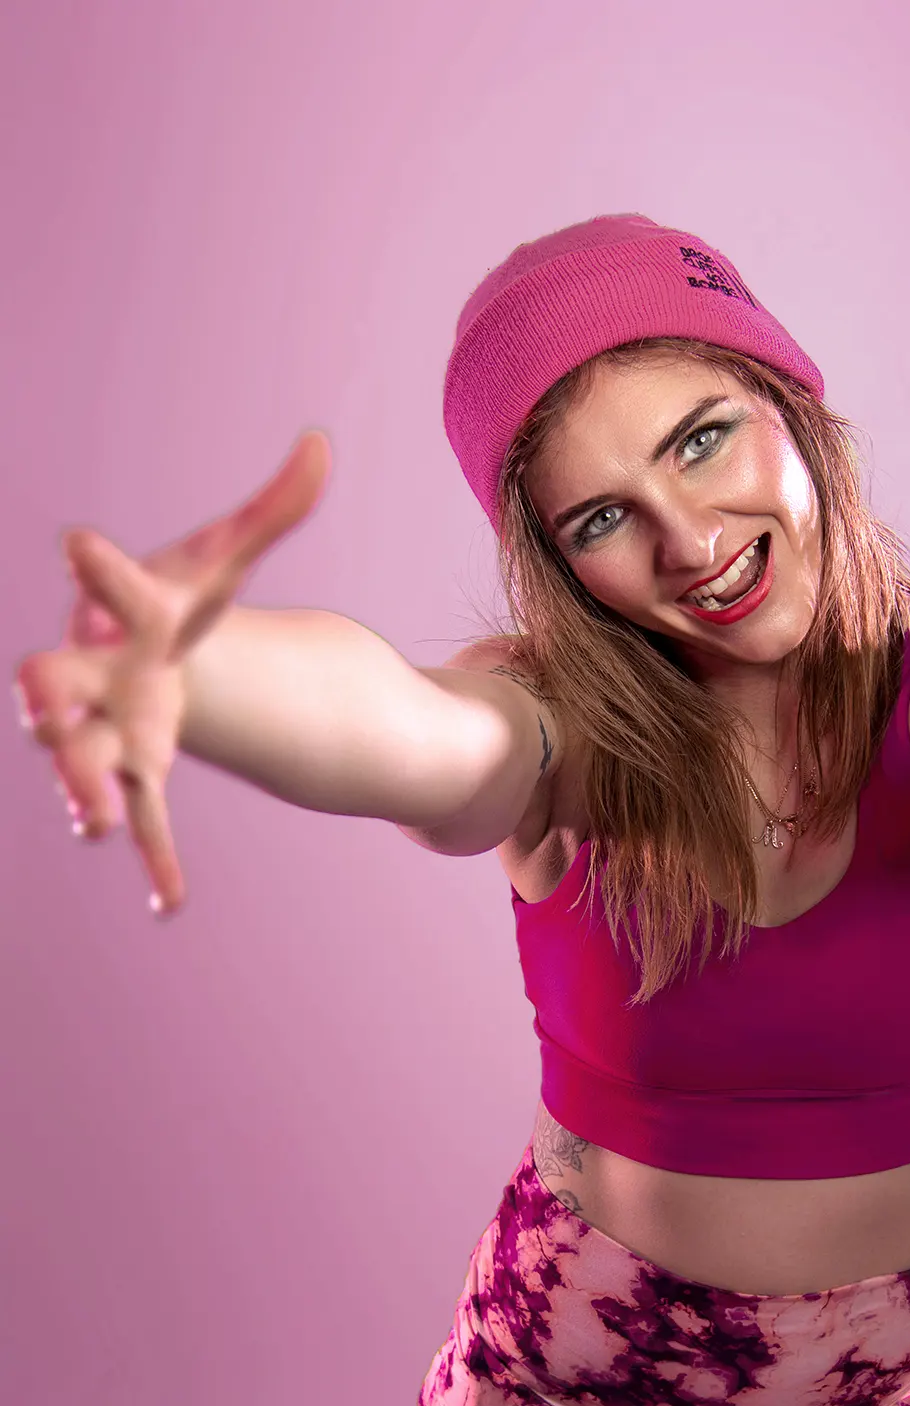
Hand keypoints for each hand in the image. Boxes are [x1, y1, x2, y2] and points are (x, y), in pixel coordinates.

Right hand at [14, 431, 330, 913]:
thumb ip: (274, 511)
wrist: (149, 649)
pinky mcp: (140, 772)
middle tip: (33, 708)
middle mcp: (98, 673)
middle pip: (58, 686)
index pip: (109, 585)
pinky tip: (169, 903)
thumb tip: (322, 445)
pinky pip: (146, 819)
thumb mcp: (225, 560)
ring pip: (87, 762)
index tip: (76, 541)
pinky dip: (155, 860)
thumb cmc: (176, 597)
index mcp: (122, 612)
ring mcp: (111, 730)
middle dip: (44, 700)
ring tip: (98, 823)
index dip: (98, 567)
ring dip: (86, 790)